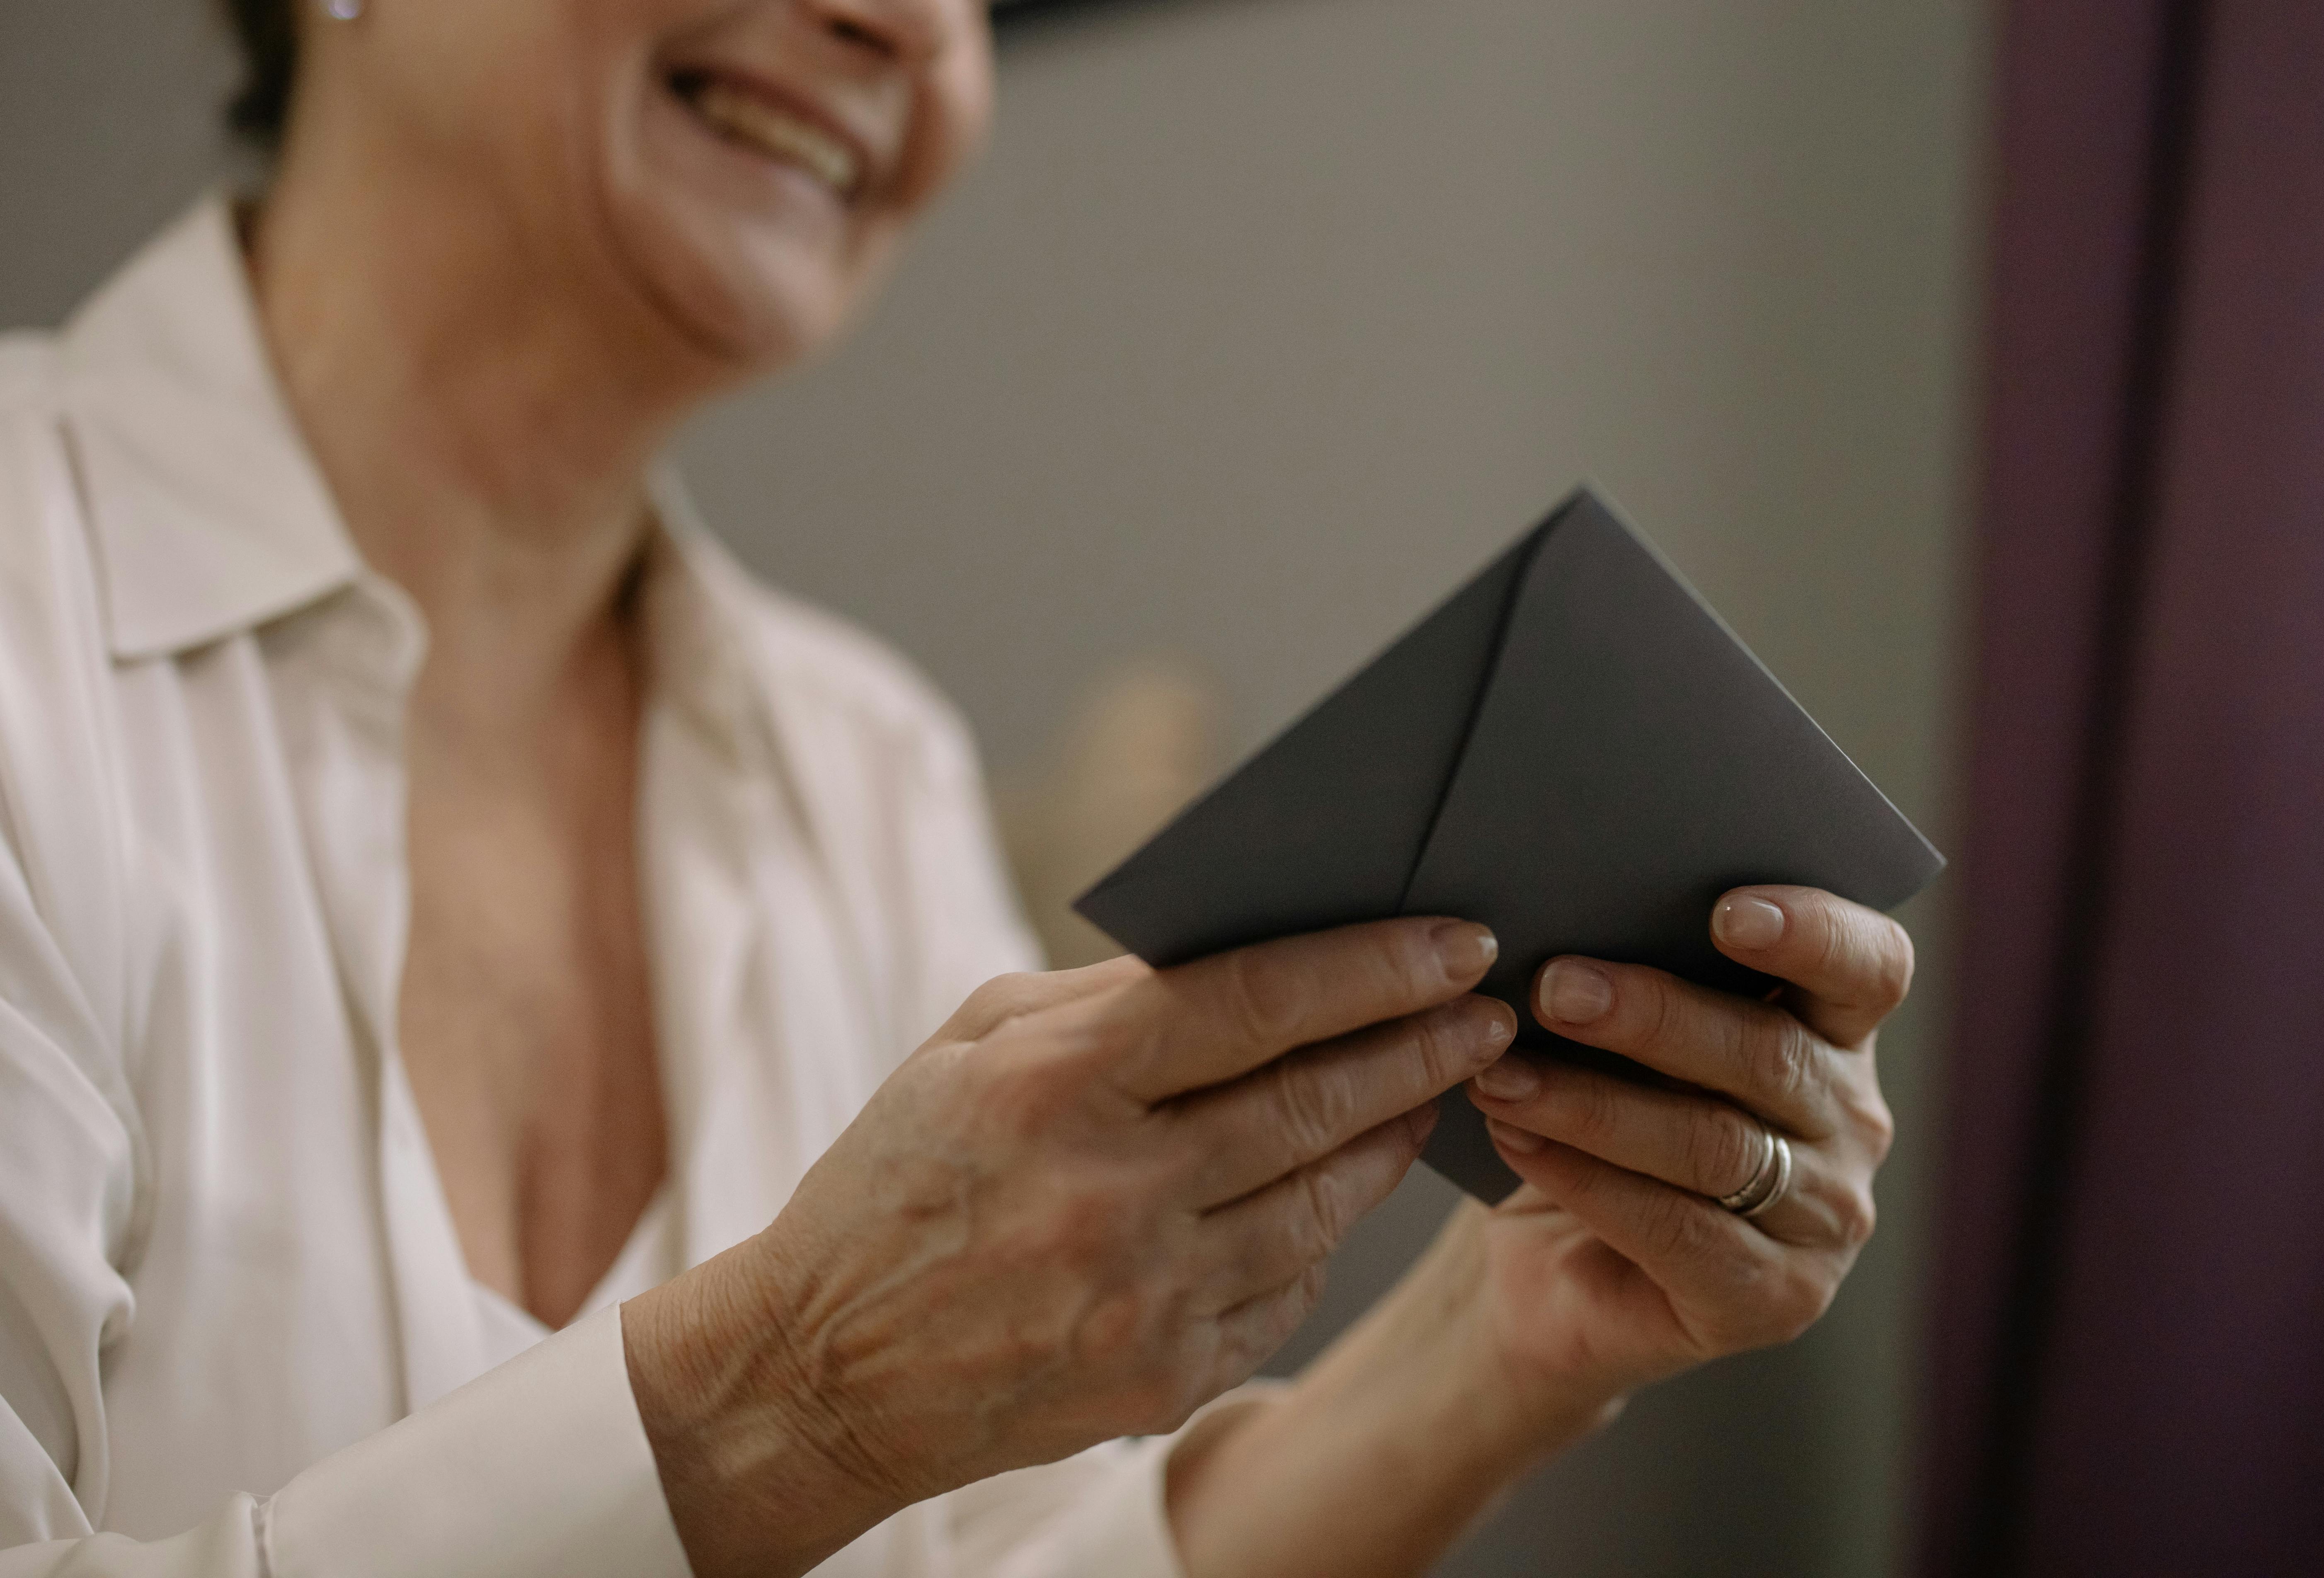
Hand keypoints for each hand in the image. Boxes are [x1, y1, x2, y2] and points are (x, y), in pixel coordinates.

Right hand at [624, 916, 1513, 1577]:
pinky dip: (1323, 1232)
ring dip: (1394, 1134)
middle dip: (1424, 1044)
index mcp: (1054, 1081)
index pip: (1255, 1000)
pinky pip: (1287, 1290)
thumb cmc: (898, 1176)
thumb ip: (1103, 997)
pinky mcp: (1162, 1376)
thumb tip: (1247, 954)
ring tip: (1433, 1086)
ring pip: (1324, 1200)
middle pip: (1315, 1098)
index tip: (1455, 940)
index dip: (1373, 965)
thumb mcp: (969, 1044)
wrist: (821, 1366)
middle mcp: (1109, 1188)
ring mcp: (1142, 1293)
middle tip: (1490, 1009)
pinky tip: (1341, 1188)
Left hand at [1458, 885, 1908, 1429]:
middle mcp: (1851, 1123)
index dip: (1812, 932)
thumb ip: (1625, 971)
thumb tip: (1559, 907)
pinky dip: (1587, 1180)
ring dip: (1596, 1103)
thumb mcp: (1613, 1036)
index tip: (1725, 910)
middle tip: (1552, 987)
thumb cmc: (1589, 1114)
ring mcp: (1824, 1221)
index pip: (1868, 968)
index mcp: (1834, 1032)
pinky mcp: (1771, 1301)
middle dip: (1653, 1015)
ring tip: (1501, 1073)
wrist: (1543, 1269)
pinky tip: (1517, 1140)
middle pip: (1770, 1055)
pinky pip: (1678, 1231)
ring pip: (1716, 1146)